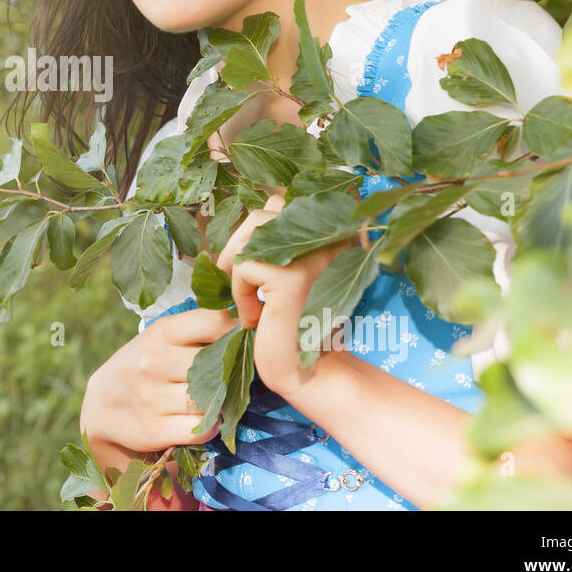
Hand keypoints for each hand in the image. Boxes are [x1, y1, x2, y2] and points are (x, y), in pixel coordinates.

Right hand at [80, 308, 238, 469]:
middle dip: (229, 374)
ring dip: (220, 403)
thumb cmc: (143, 365)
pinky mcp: (153, 429)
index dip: (236, 333)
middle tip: (233, 379)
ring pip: (210, 400)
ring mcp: (151, 396)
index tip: (243, 343)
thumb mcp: (161, 339)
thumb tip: (246, 327)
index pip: (214, 322)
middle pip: (215, 365)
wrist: (101, 404)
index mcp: (161, 332)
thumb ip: (197, 330)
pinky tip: (203, 420)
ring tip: (216, 400)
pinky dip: (209, 427)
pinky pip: (201, 429)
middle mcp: (153, 361)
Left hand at [215, 190, 359, 399]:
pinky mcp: (292, 278)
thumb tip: (252, 207)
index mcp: (334, 230)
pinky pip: (243, 266)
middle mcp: (331, 237)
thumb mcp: (288, 266)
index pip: (282, 200)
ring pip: (251, 236)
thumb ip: (279, 235)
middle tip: (237, 280)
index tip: (255, 267)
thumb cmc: (292, 320)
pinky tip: (255, 318)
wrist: (304, 371)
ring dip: (238, 268)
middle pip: (264, 213)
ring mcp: (314, 255)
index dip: (258, 231)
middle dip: (240, 245)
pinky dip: (239, 293)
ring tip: (248, 300)